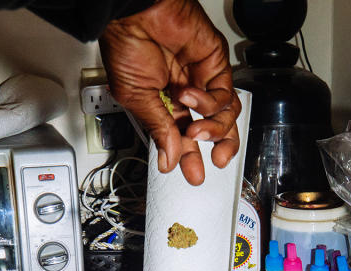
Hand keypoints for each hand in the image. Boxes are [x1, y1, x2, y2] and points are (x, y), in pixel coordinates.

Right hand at [100, 0, 239, 185]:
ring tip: (194, 131)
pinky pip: (223, 95)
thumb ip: (158, 129)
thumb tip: (167, 158)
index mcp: (163, 101)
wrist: (136, 13)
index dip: (188, 155)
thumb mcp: (136, 99)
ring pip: (224, 115)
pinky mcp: (216, 64)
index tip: (190, 174)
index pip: (182, 135)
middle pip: (212, 127)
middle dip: (216, 147)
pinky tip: (189, 97)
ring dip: (212, 129)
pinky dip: (209, 103)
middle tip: (213, 162)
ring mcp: (202, 78)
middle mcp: (185, 92)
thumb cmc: (126, 45)